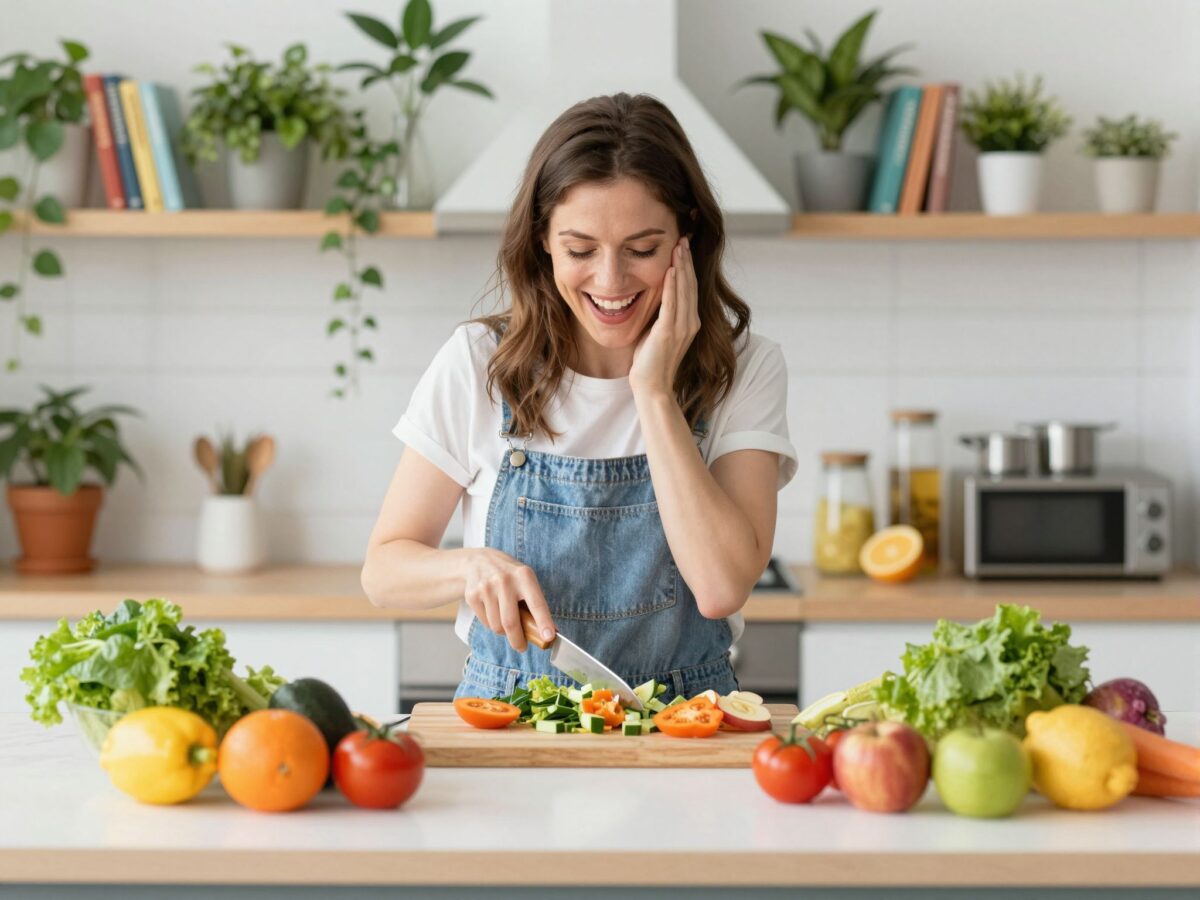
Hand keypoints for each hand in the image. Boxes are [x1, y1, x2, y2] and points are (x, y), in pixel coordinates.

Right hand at [463, 547, 555, 652]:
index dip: (544, 622)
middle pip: (511, 622)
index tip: (549, 637)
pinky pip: (485, 622)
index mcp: (524, 576)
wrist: (479, 561)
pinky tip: (493, 612)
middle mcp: (504, 580)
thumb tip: (546, 633)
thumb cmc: (510, 576)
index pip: (536, 603)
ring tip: (506, 623)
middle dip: (518, 640)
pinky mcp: (472, 595)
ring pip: (497, 626)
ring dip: (504, 632)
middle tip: (522, 647)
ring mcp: (486, 587)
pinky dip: (491, 624)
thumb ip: (534, 603)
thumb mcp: (525, 580)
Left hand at [629, 236, 698, 398]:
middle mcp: (690, 323)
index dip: (687, 267)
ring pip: (684, 290)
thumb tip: (652, 296)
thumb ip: (660, 314)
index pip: (690, 288)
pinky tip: (671, 269)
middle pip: (690, 284)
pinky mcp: (669, 332)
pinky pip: (672, 304)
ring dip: (681, 266)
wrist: (652, 387)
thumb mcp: (656, 331)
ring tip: (679, 246)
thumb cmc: (650, 362)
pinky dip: (672, 286)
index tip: (682, 247)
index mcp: (689, 322)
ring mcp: (682, 328)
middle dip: (686, 260)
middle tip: (683, 238)